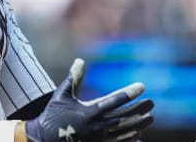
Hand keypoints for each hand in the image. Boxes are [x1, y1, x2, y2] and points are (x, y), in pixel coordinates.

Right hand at [25, 59, 153, 141]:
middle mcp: (97, 126)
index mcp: (90, 112)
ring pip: (125, 132)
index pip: (115, 101)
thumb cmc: (53, 115)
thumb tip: (80, 60)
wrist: (44, 139)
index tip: (141, 86)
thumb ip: (73, 78)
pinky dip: (130, 139)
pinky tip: (138, 135)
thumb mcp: (61, 94)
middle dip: (140, 110)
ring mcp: (99, 138)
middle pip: (125, 118)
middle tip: (151, 103)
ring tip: (150, 118)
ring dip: (139, 124)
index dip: (129, 93)